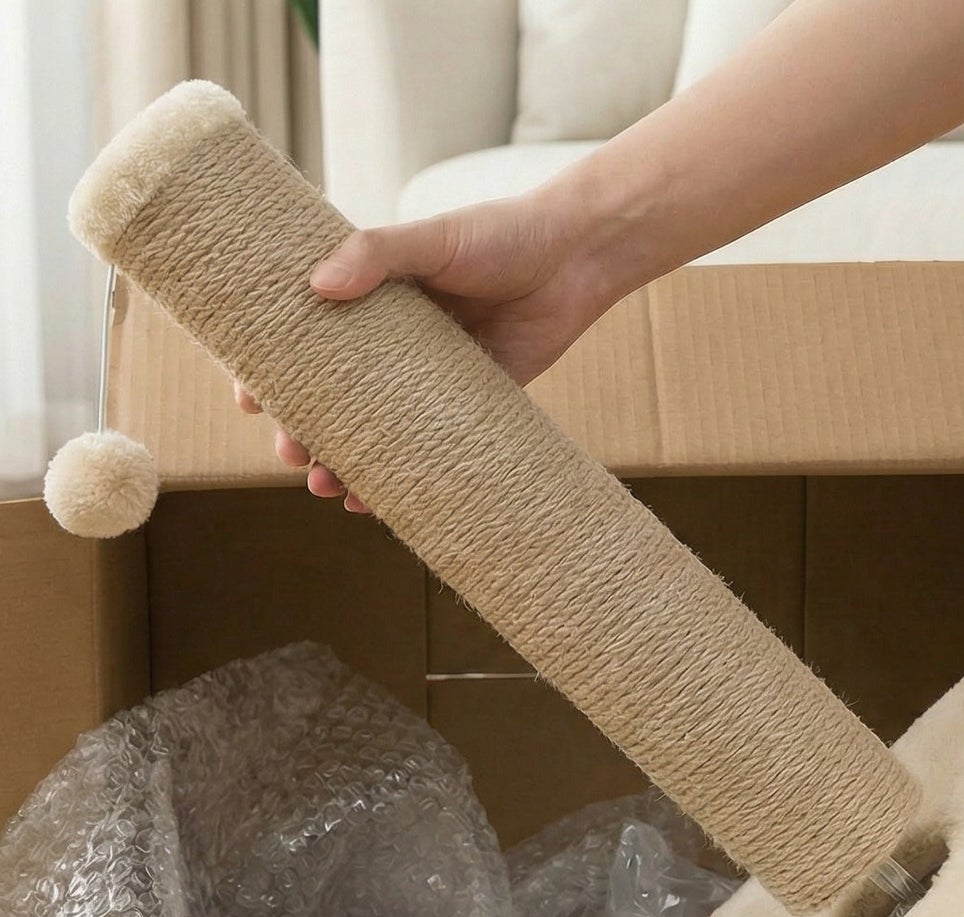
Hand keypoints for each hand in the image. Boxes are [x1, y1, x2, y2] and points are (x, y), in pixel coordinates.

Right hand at [235, 190, 619, 511]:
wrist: (577, 257)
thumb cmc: (501, 235)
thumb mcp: (432, 238)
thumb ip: (377, 255)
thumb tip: (319, 286)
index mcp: (372, 300)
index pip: (307, 340)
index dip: (274, 373)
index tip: (250, 401)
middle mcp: (395, 345)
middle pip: (337, 399)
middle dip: (308, 433)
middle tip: (293, 456)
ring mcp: (432, 379)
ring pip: (380, 432)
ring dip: (352, 464)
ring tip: (332, 490)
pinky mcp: (476, 404)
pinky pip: (435, 448)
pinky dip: (411, 477)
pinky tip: (387, 500)